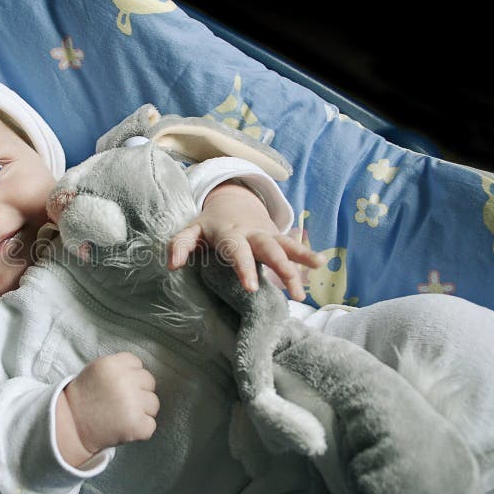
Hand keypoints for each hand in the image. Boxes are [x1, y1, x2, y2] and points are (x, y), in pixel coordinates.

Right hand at [57, 352, 158, 465]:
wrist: (70, 427)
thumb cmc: (84, 399)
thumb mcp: (95, 371)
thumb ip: (118, 367)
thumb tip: (142, 372)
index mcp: (112, 364)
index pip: (137, 363)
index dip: (130, 376)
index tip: (118, 387)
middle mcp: (123, 380)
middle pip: (149, 381)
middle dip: (138, 392)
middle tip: (120, 403)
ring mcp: (131, 403)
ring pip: (153, 403)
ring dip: (142, 411)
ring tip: (121, 416)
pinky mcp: (136, 425)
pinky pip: (151, 425)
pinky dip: (140, 429)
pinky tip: (124, 428)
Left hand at [167, 181, 324, 300]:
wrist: (231, 202)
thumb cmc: (209, 225)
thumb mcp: (191, 231)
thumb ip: (180, 245)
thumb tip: (172, 265)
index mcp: (228, 234)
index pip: (236, 251)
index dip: (244, 267)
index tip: (252, 288)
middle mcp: (251, 233)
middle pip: (268, 249)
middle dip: (279, 267)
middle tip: (290, 291)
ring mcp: (267, 234)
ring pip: (285, 246)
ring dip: (299, 261)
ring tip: (313, 276)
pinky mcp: (277, 237)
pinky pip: (294, 245)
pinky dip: (306, 254)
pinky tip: (322, 264)